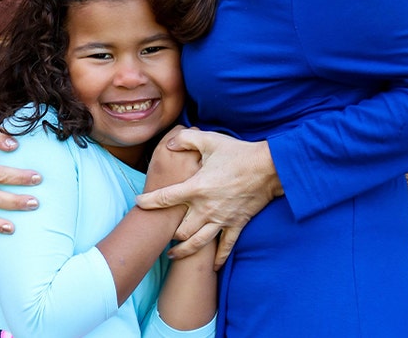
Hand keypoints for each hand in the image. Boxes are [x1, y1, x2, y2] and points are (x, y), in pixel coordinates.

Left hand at [135, 128, 282, 268]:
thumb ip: (186, 139)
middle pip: (179, 230)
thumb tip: (170, 143)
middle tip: (160, 232)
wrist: (269, 167)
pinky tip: (212, 266)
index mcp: (196, 188)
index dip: (148, 202)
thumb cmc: (238, 153)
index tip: (138, 203)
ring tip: (173, 254)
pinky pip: (225, 247)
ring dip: (183, 251)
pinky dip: (218, 259)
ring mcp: (221, 219)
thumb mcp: (210, 140)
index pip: (165, 198)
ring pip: (197, 243)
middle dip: (167, 233)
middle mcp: (206, 208)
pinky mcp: (236, 225)